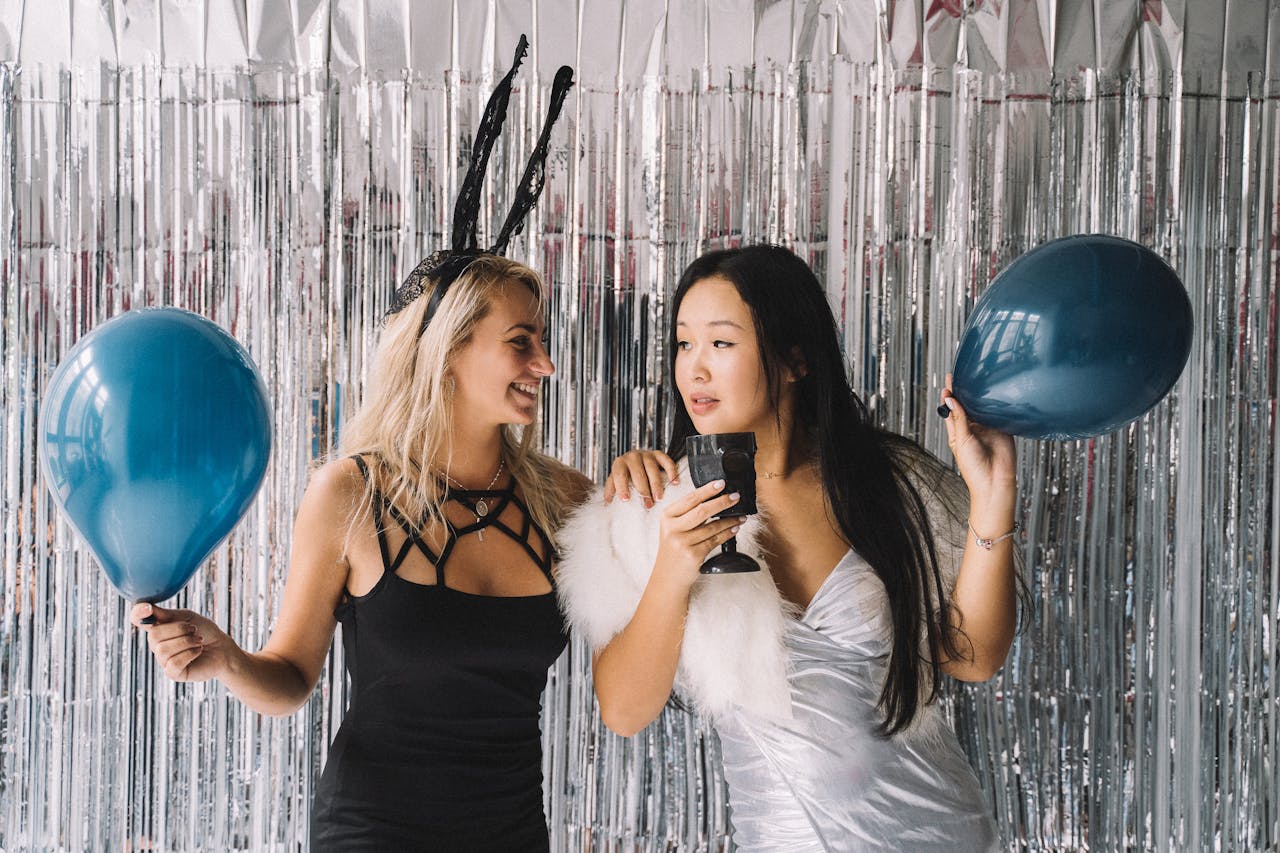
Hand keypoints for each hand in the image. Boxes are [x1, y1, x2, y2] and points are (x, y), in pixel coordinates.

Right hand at [130, 602, 236, 682]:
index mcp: (158, 627)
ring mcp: (163, 660)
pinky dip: (190, 653)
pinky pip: (173, 662)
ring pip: (164, 650)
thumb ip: (167, 615)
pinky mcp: (173, 673)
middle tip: (194, 629)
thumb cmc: (204, 630)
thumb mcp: (187, 618)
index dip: (138, 613)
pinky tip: (198, 650)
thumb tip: (146, 605)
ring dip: (186, 641)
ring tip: (199, 640)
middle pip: (154, 635)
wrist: (222, 648)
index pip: (137, 619)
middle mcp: (157, 644)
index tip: (148, 607)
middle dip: (179, 629)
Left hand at [604, 449, 678, 506]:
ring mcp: (646, 454)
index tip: (626, 500)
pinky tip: (674, 482)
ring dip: (656, 484)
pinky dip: (671, 471)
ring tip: (659, 498)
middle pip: (637, 473)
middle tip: (648, 505)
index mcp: (619, 464)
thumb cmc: (625, 475)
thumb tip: (607, 503)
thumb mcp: (615, 482)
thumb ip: (611, 490)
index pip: (619, 475)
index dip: (622, 487)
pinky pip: (666, 460)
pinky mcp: (658, 454)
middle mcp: (631, 457)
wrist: (634, 460)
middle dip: (643, 490)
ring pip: (652, 468)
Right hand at [653, 480, 741, 583]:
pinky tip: (735, 528)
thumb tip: (714, 498)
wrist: (668, 577)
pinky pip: (715, 540)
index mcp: (667, 516)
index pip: (690, 499)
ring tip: (740, 516)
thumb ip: (688, 514)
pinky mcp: (693, 555)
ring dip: (729, 520)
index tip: (722, 483)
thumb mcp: (673, 528)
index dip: (708, 490)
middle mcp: (672, 528)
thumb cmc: (673, 550)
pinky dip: (727, 533)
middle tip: (735, 496)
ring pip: (712, 526)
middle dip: (722, 502)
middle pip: (702, 510)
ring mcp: (682, 542)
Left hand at [940, 376, 1016, 510]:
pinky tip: (996, 392)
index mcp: (958, 432)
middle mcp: (972, 428)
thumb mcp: (962, 440)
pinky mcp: (1002, 429)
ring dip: (980, 396)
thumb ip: (959, 418)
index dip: (950, 395)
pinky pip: (999, 413)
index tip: (949, 380)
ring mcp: (988, 428)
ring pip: (983, 407)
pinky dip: (998, 404)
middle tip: (963, 374)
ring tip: (978, 379)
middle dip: (965, 391)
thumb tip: (950, 399)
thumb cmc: (973, 467)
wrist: (995, 482)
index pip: (951, 409)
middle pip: (967, 405)